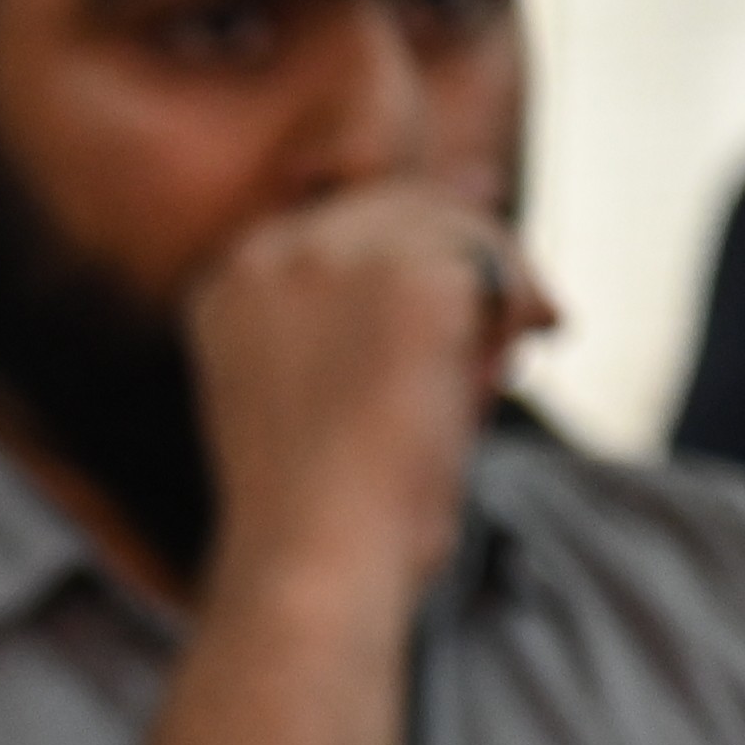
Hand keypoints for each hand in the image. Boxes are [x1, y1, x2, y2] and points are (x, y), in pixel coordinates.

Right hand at [135, 187, 555, 744]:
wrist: (312, 563)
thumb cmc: (318, 514)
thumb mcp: (313, 392)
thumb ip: (368, 306)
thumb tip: (478, 182)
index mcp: (225, 285)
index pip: (340, 223)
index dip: (407, 257)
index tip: (449, 307)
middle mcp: (270, 253)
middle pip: (400, 208)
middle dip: (461, 268)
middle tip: (505, 336)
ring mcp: (337, 257)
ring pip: (455, 225)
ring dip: (495, 288)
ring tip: (499, 364)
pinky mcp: (409, 277)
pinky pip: (494, 260)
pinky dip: (519, 303)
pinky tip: (519, 353)